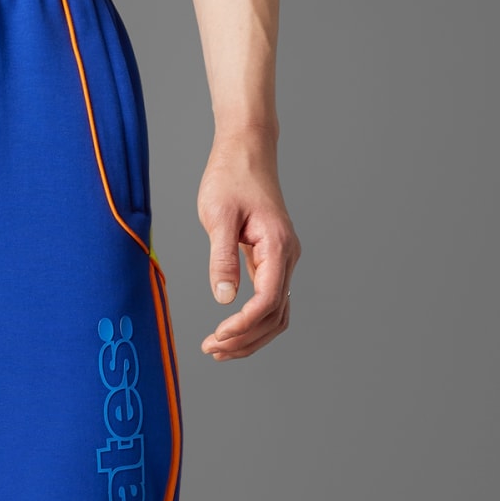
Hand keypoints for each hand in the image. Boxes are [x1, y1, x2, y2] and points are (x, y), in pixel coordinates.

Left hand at [198, 133, 298, 359]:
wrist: (246, 150)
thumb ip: (222, 258)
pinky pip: (270, 300)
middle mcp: (287, 256)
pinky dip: (253, 321)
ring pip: (276, 312)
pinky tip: (230, 330)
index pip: (268, 300)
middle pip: (276, 315)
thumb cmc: (230, 177)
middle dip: (246, 339)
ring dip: (251, 336)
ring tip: (218, 348)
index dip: (244, 325)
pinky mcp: (272, 259)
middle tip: (212, 350)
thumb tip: (224, 298)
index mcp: (277, 246)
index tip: (217, 335)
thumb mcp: (218, 215)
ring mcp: (282, 259)